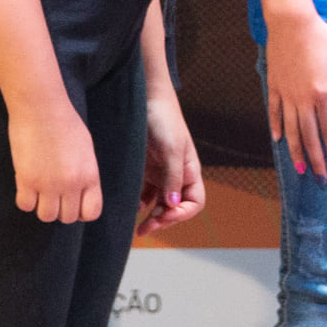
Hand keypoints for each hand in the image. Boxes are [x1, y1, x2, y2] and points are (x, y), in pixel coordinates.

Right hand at [8, 96, 104, 222]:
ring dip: (42, 206)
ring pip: (46, 216)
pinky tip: (26, 186)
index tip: (72, 204)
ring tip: (39, 191)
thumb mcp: (85, 150)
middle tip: (52, 194)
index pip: (92, 212)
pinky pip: (25, 206)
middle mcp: (72, 184)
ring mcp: (48, 184)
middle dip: (60, 209)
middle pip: (67, 218)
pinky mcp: (26, 180)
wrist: (41, 108)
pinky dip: (25, 199)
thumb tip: (79, 193)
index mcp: (90, 175)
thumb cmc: (65, 123)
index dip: (81, 212)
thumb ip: (84, 173)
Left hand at [139, 92, 207, 233]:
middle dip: (163, 220)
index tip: (163, 215)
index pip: (194, 202)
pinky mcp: (146, 169)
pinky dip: (140, 203)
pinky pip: (145, 193)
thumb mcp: (171, 149)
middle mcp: (178, 175)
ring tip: (138, 225)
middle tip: (145, 228)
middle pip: (176, 207)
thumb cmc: (164, 121)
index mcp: (190, 171)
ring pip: (160, 203)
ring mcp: (161, 173)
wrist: (146, 98)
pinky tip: (132, 206)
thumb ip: (173, 177)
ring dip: (152, 215)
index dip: (181, 214)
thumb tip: (172, 205)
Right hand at [265, 9, 326, 177]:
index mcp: (323, 94)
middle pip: (309, 136)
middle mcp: (303, 100)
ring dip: (295, 151)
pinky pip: (275, 112)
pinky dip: (277, 128)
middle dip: (315, 159)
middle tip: (319, 177)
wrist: (291, 22)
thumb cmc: (320, 38)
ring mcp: (286, 95)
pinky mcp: (274, 87)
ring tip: (299, 169)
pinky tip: (279, 140)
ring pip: (291, 130)